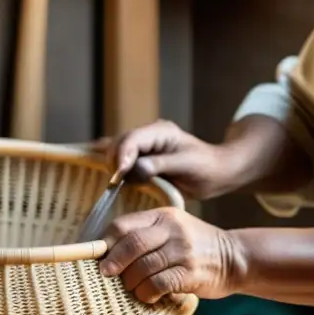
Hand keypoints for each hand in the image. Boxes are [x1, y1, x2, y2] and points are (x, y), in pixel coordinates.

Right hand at [90, 119, 239, 199]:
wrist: (218, 172)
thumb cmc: (207, 169)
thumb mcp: (187, 166)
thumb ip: (160, 165)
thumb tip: (135, 169)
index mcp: (161, 132)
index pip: (133, 138)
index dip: (122, 155)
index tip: (119, 174)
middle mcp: (149, 135)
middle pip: (120, 143)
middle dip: (114, 161)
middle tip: (115, 182)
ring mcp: (144, 146)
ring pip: (117, 150)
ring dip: (112, 165)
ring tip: (112, 182)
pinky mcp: (142, 157)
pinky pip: (121, 157)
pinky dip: (110, 163)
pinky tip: (95, 166)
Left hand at [98, 207, 242, 303]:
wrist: (236, 257)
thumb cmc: (196, 246)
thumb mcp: (174, 229)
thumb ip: (146, 235)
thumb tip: (106, 253)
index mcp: (163, 216)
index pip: (124, 225)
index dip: (106, 242)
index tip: (98, 257)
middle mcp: (172, 230)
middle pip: (131, 244)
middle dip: (113, 262)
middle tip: (106, 274)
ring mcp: (183, 251)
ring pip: (142, 267)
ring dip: (130, 282)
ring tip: (132, 288)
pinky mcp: (190, 273)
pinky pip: (157, 284)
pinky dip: (146, 293)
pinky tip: (148, 296)